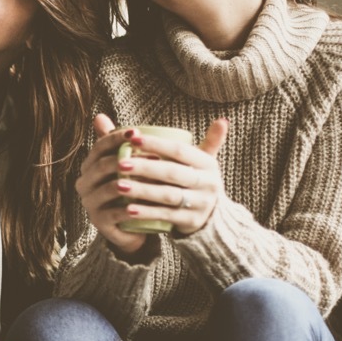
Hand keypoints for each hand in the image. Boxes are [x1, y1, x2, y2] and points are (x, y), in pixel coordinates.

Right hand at [76, 114, 150, 256]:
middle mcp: (85, 183)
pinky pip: (113, 214)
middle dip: (127, 159)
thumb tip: (98, 115)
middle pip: (102, 166)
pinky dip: (129, 209)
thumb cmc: (131, 190)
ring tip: (151, 180)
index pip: (99, 147)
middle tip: (152, 156)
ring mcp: (90, 203)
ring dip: (130, 183)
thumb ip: (118, 143)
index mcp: (90, 166)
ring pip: (108, 189)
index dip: (116, 138)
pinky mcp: (99, 223)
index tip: (137, 132)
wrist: (132, 226)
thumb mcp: (127, 165)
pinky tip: (143, 205)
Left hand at [113, 118, 227, 236]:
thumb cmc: (195, 182)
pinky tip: (128, 209)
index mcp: (207, 163)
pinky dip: (147, 212)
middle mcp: (208, 183)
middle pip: (172, 172)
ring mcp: (201, 203)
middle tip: (119, 163)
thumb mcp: (200, 162)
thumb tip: (222, 119)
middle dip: (144, 167)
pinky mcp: (192, 221)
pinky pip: (166, 215)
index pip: (179, 150)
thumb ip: (199, 141)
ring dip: (142, 190)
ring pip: (167, 194)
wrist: (211, 218)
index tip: (132, 138)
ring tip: (119, 185)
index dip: (156, 144)